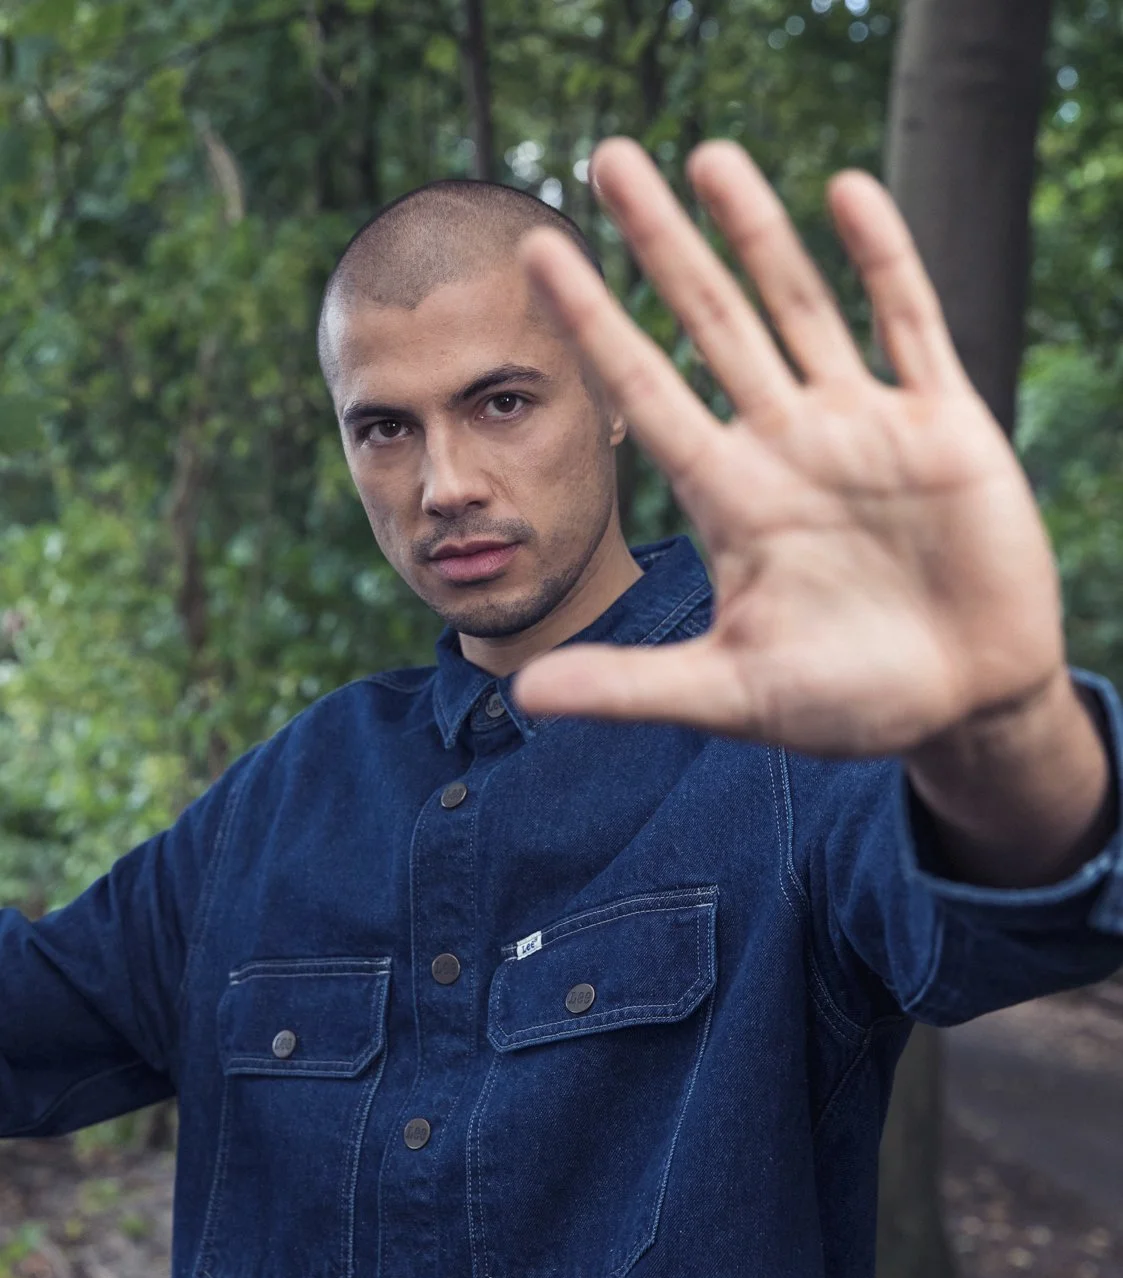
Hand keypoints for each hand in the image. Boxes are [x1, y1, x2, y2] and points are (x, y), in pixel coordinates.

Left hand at [509, 137, 1066, 757]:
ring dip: (757, 232)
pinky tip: (844, 193)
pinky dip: (883, 260)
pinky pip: (910, 324)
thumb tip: (522, 693)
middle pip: (710, 322)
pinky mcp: (945, 425)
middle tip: (605, 158)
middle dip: (660, 242)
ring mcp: (863, 429)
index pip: (644, 391)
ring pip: (799, 306)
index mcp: (730, 500)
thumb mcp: (733, 694)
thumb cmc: (847, 704)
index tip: (539, 255)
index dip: (594, 323)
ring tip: (707, 153)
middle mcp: (785, 446)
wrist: (961, 705)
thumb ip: (633, 686)